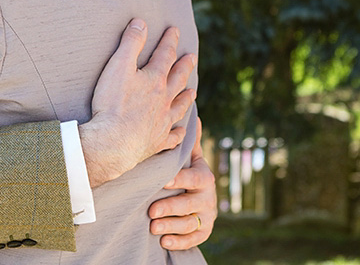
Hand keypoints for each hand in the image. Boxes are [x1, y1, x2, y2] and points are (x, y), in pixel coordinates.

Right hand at [78, 19, 195, 186]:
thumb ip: (131, 43)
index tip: (175, 30)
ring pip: (180, 106)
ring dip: (186, 97)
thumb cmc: (113, 103)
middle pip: (178, 79)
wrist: (113, 143)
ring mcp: (163, 122)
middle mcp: (164, 99)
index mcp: (155, 79)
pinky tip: (182, 132)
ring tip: (193, 91)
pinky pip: (173, 137)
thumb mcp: (118, 66)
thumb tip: (141, 22)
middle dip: (184, 66)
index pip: (165, 55)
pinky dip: (179, 133)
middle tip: (192, 57)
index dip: (170, 41)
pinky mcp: (157, 142)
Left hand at [149, 118, 216, 249]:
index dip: (179, 180)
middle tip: (151, 211)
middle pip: (190, 204)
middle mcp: (208, 198)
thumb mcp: (190, 158)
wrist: (199, 197)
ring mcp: (206, 216)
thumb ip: (189, 142)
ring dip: (171, 227)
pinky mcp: (203, 231)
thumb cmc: (187, 172)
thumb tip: (193, 116)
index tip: (163, 182)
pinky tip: (164, 242)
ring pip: (189, 224)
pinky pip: (193, 240)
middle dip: (170, 208)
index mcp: (204, 177)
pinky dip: (179, 242)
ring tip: (153, 228)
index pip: (194, 179)